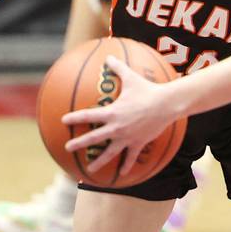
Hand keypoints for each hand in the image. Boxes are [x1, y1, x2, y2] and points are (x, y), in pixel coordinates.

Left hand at [61, 55, 178, 175]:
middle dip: (79, 143)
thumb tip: (108, 56)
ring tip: (89, 169)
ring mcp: (127, 137)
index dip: (75, 118)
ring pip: (110, 152)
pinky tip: (121, 175)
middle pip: (94, 138)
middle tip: (67, 148)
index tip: (64, 121)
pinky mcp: (138, 143)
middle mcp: (117, 127)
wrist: (166, 104)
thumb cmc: (148, 90)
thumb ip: (118, 68)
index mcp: (112, 112)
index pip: (89, 115)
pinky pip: (131, 157)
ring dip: (99, 161)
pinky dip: (126, 166)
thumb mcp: (132, 77)